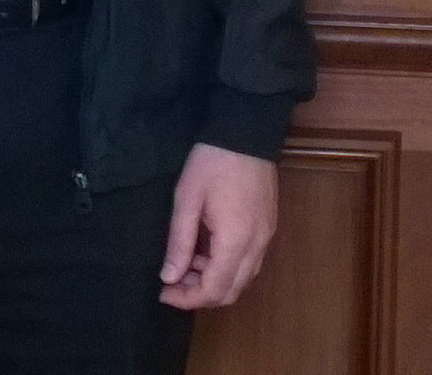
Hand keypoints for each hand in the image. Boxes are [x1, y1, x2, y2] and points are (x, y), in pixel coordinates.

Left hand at [159, 144, 279, 309]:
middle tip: (173, 281)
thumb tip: (169, 277)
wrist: (245, 132)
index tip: (164, 292)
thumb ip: (179, 242)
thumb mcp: (187, 200)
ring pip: (242, 278)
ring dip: (214, 280)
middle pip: (232, 291)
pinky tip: (206, 250)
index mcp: (235, 241)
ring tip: (186, 263)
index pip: (215, 290)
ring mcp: (266, 237)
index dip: (188, 299)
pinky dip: (227, 266)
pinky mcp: (268, 227)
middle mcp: (257, 245)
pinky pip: (249, 261)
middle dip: (200, 294)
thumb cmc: (212, 162)